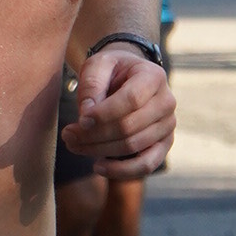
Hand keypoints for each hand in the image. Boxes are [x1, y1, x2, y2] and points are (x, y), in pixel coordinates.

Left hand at [61, 43, 174, 178]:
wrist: (129, 78)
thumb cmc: (111, 71)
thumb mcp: (97, 65)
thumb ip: (91, 86)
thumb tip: (87, 118)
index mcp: (154, 76)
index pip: (131, 100)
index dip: (103, 114)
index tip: (79, 121)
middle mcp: (167, 102)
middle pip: (129, 126)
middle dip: (94, 134)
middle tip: (67, 134)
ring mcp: (168, 125)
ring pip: (132, 146)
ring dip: (99, 150)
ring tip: (74, 145)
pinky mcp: (163, 144)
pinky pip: (146, 165)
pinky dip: (121, 170)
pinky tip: (98, 166)